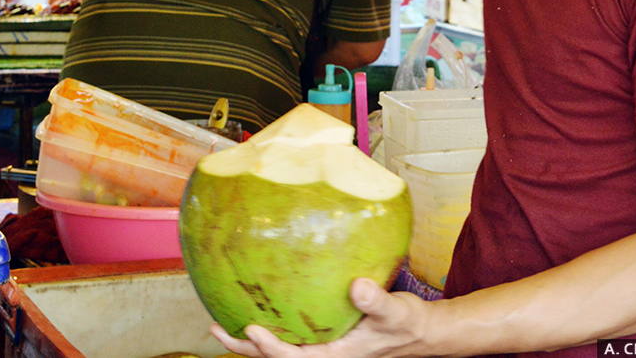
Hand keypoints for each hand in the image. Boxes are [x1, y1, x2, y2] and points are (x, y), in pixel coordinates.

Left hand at [210, 278, 431, 357]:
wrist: (420, 331)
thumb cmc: (407, 322)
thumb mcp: (395, 311)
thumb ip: (376, 300)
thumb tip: (357, 286)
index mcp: (336, 356)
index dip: (270, 347)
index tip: (251, 328)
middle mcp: (324, 355)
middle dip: (245, 348)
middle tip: (215, 329)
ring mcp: (323, 347)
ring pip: (280, 349)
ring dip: (249, 340)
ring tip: (219, 324)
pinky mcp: (324, 336)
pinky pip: (291, 335)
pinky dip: (270, 327)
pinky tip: (256, 309)